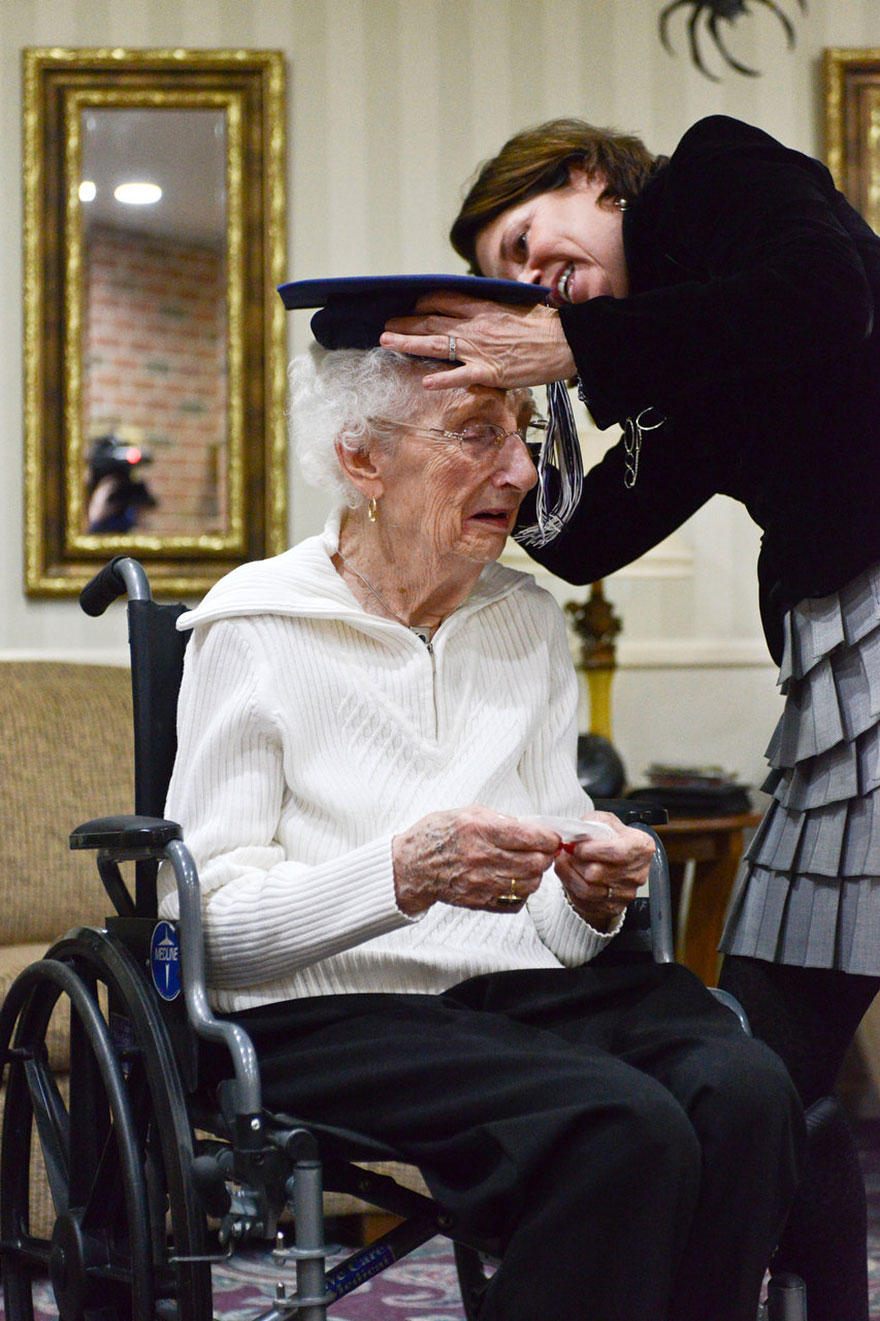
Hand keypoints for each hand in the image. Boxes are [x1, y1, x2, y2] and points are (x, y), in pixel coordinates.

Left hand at [379, 292, 575, 391]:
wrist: (567, 342)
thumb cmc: (547, 325)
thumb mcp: (518, 305)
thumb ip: (496, 304)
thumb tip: (481, 301)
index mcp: (483, 307)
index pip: (443, 299)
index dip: (422, 303)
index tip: (411, 307)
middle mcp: (476, 325)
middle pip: (432, 321)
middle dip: (405, 324)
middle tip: (385, 327)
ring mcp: (481, 349)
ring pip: (437, 345)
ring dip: (408, 343)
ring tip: (387, 343)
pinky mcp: (490, 372)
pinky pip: (460, 376)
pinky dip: (442, 379)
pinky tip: (424, 382)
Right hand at [392, 806, 560, 915]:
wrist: (412, 865)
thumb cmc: (438, 835)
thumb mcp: (469, 813)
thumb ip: (501, 820)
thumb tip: (529, 828)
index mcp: (480, 830)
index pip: (530, 837)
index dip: (549, 837)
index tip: (552, 837)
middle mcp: (483, 858)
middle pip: (535, 863)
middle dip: (546, 856)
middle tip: (543, 851)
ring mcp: (482, 883)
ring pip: (530, 884)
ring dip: (536, 874)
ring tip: (529, 865)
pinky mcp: (481, 901)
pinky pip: (516, 901)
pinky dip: (522, 892)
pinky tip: (515, 880)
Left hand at [554, 813, 654, 932]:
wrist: (615, 858)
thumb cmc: (611, 837)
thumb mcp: (605, 821)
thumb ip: (592, 824)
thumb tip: (574, 835)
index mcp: (641, 847)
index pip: (615, 852)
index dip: (590, 850)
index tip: (574, 845)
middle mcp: (638, 873)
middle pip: (597, 873)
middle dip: (574, 862)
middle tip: (564, 853)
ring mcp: (627, 893)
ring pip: (588, 890)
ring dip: (568, 875)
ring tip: (562, 862)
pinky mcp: (614, 908)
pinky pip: (585, 902)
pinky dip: (571, 888)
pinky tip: (569, 875)